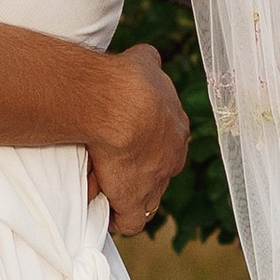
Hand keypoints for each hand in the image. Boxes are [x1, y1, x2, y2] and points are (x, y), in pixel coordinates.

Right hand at [87, 43, 188, 234]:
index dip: (146, 145)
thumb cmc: (128, 80)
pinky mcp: (136, 200)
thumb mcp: (144, 62)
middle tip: (112, 164)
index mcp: (176, 126)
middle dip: (138, 170)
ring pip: (147, 195)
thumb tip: (145, 59)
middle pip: (158, 169)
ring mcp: (157, 180)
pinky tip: (103, 211)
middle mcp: (173, 155)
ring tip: (103, 188)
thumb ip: (147, 63)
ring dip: (126, 193)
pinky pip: (131, 221)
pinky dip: (118, 219)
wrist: (120, 104)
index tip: (127, 144)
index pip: (165, 142)